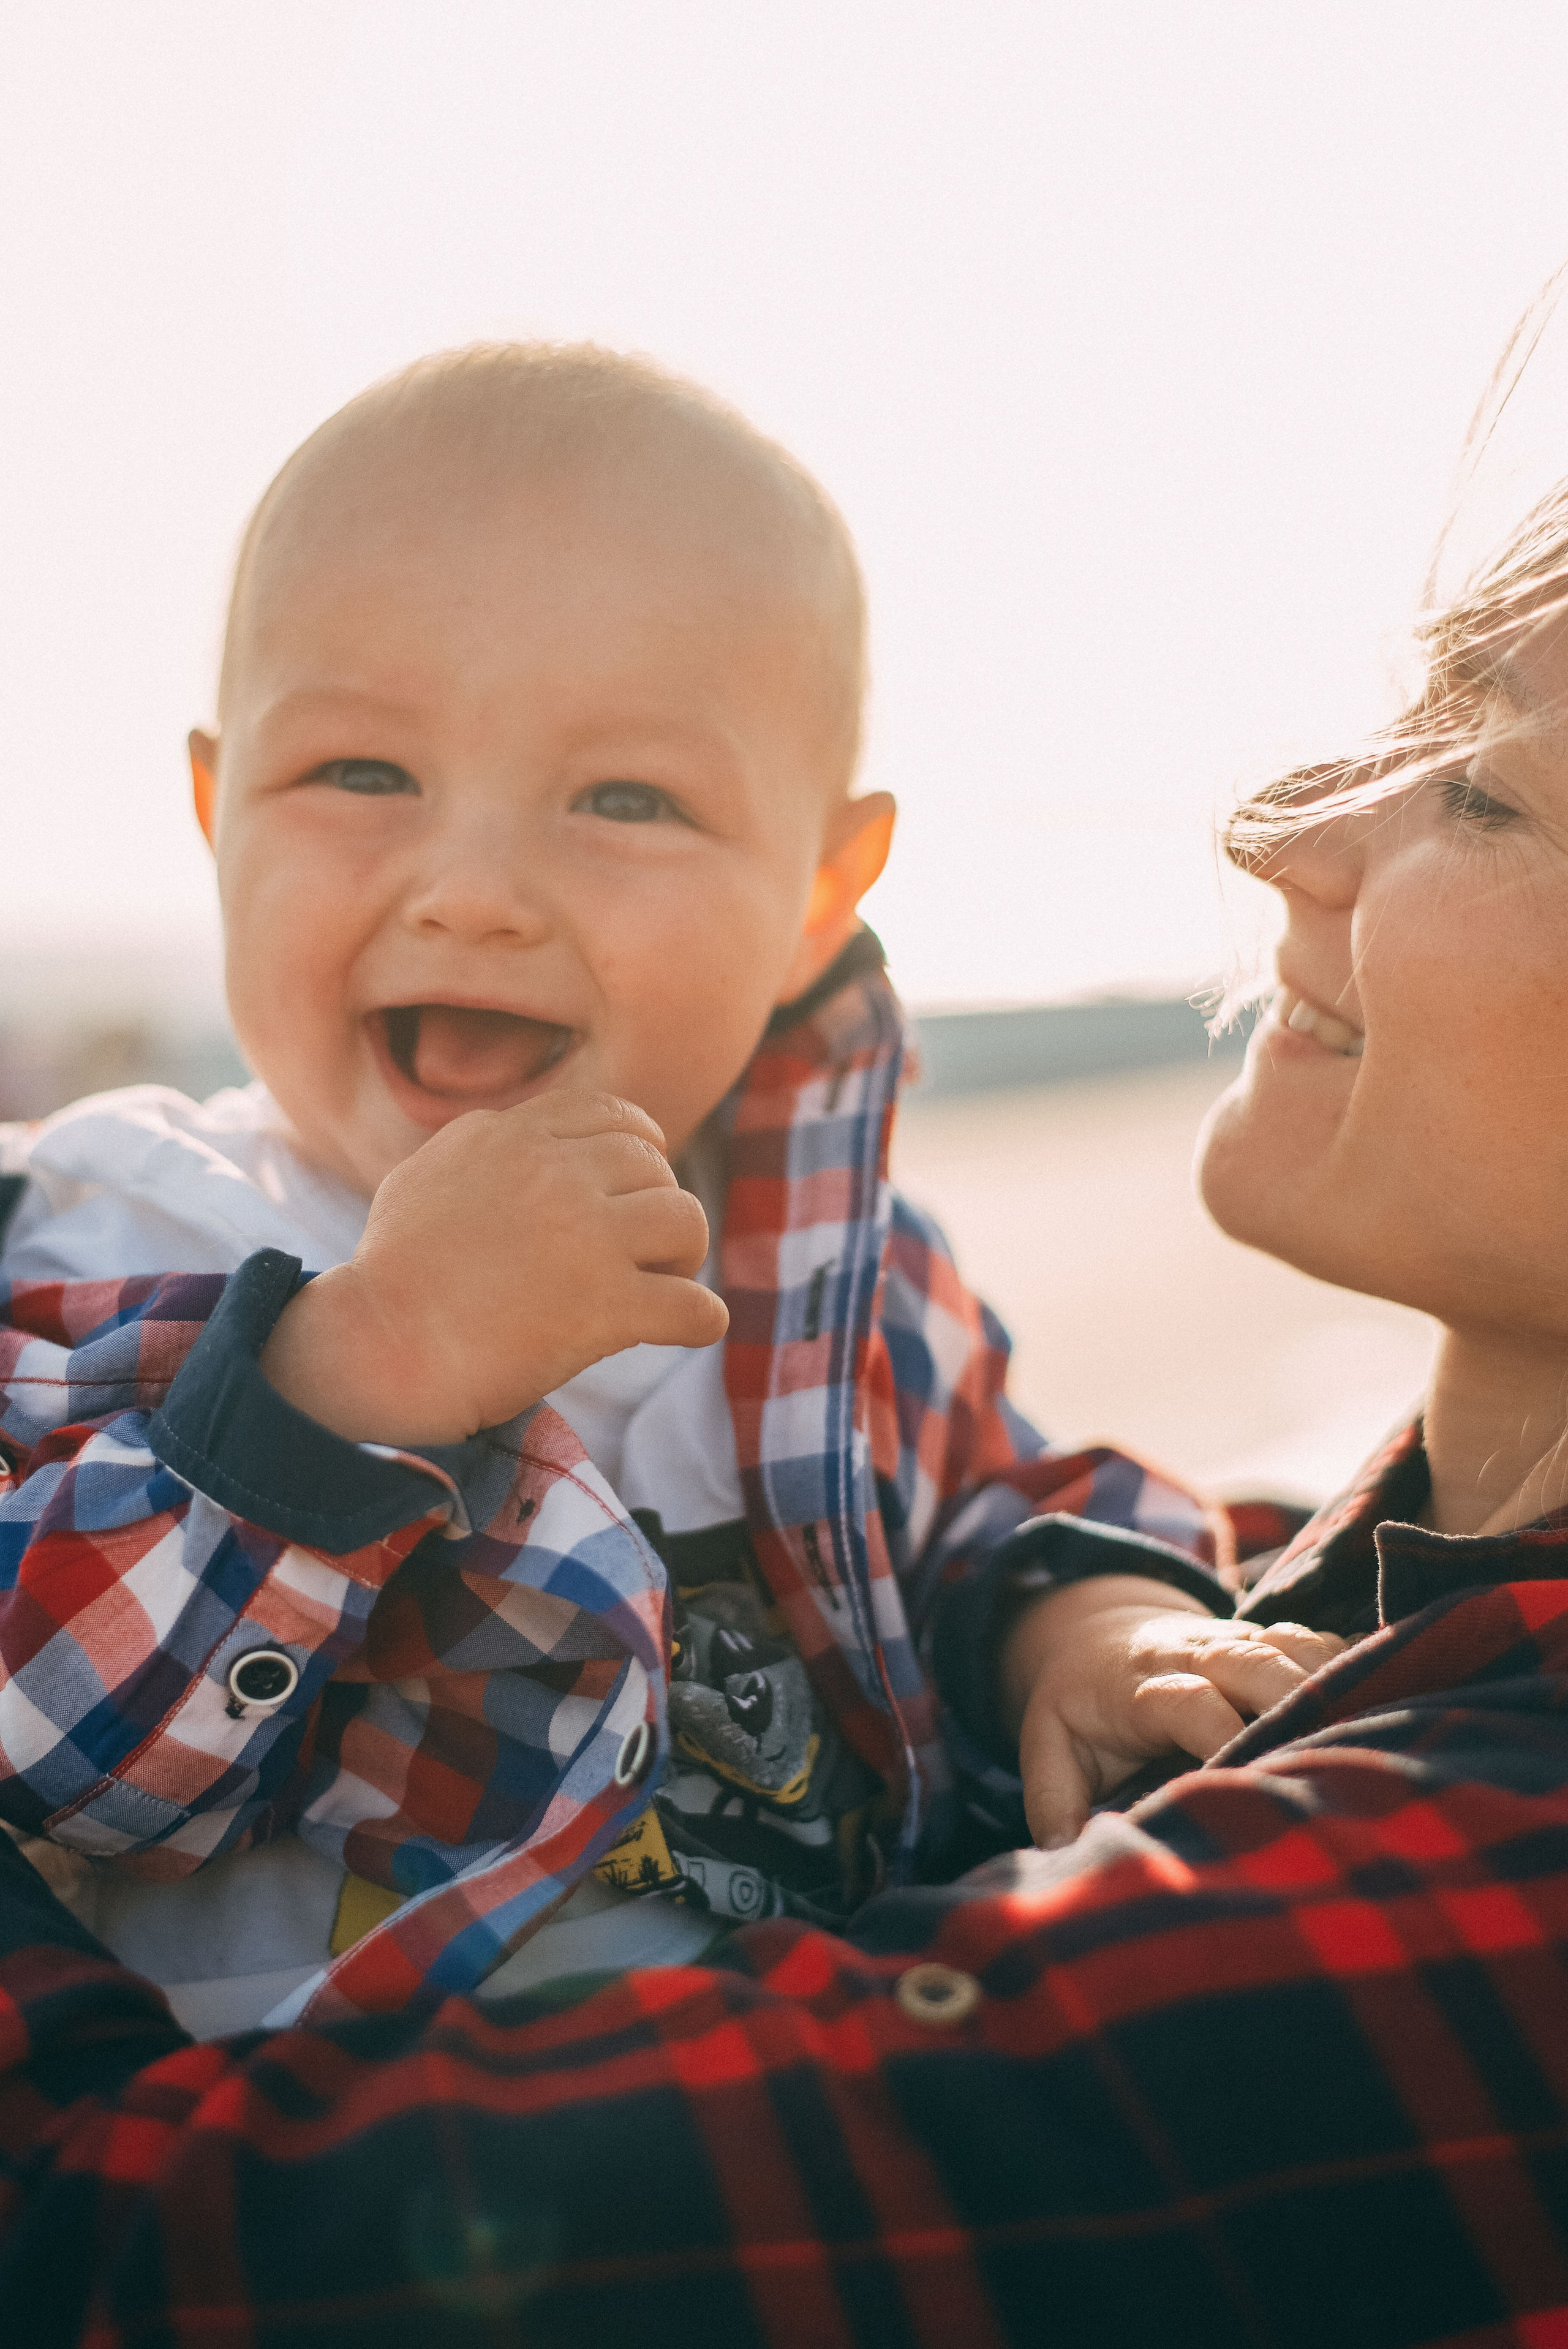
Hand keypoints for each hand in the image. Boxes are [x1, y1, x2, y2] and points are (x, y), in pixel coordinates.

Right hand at [260, 1091, 727, 1444]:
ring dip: (684, 1256)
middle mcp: (554, 1171)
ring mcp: (585, 1236)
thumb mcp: (426, 1178)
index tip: (641, 1181)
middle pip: (653, 1168)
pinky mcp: (605, 1305)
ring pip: (687, 1221)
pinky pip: (694, 1305)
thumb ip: (482, 1151)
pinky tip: (686, 1329)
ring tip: (660, 1285)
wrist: (376, 1346)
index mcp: (511, 1135)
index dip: (641, 1148)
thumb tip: (519, 1143)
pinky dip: (700, 1320)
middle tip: (645, 1251)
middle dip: (658, 1207)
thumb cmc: (390, 1277)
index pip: (611, 1115)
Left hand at [1000, 1574, 1345, 1849]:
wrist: (1094, 1635)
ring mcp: (1235, 1639)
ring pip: (1292, 1646)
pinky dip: (1351, 1663)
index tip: (1250, 1781)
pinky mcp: (1266, 1638)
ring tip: (1374, 1726)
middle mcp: (1194, 1653)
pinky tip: (1389, 1695)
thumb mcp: (1046, 1742)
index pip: (1189, 1701)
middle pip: (1252, 1662)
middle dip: (1292, 1700)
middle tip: (1330, 1751)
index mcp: (1140, 1684)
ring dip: (1330, 1681)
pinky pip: (1316, 1639)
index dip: (1223, 1734)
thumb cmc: (1079, 1705)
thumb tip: (1064, 1848)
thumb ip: (1051, 1793)